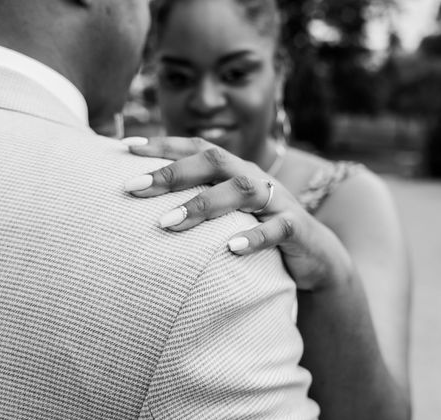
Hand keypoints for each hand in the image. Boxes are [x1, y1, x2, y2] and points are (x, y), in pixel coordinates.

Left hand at [122, 136, 348, 290]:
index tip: (125, 148)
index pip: (196, 147)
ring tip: (168, 222)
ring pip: (241, 190)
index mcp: (234, 170)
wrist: (315, 254)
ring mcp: (277, 201)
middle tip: (133, 187)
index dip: (163, 144)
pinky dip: (255, 237)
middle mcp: (253, 177)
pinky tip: (231, 249)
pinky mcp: (296, 228)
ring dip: (203, 205)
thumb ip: (199, 201)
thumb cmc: (259, 230)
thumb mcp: (229, 213)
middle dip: (172, 172)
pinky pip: (277, 229)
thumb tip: (148, 205)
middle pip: (213, 161)